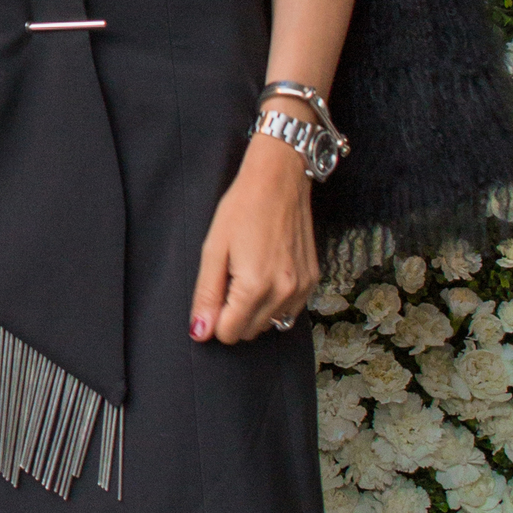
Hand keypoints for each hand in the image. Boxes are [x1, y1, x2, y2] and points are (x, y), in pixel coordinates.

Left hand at [188, 130, 320, 344]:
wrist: (280, 179)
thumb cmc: (242, 208)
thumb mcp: (213, 249)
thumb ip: (206, 295)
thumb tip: (200, 333)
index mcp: (255, 287)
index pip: (228, 333)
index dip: (215, 317)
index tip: (215, 291)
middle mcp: (283, 293)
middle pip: (249, 332)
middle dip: (233, 315)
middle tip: (230, 278)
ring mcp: (302, 288)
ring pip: (270, 324)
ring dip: (254, 310)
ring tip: (248, 273)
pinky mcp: (312, 281)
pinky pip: (288, 311)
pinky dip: (274, 302)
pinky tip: (266, 274)